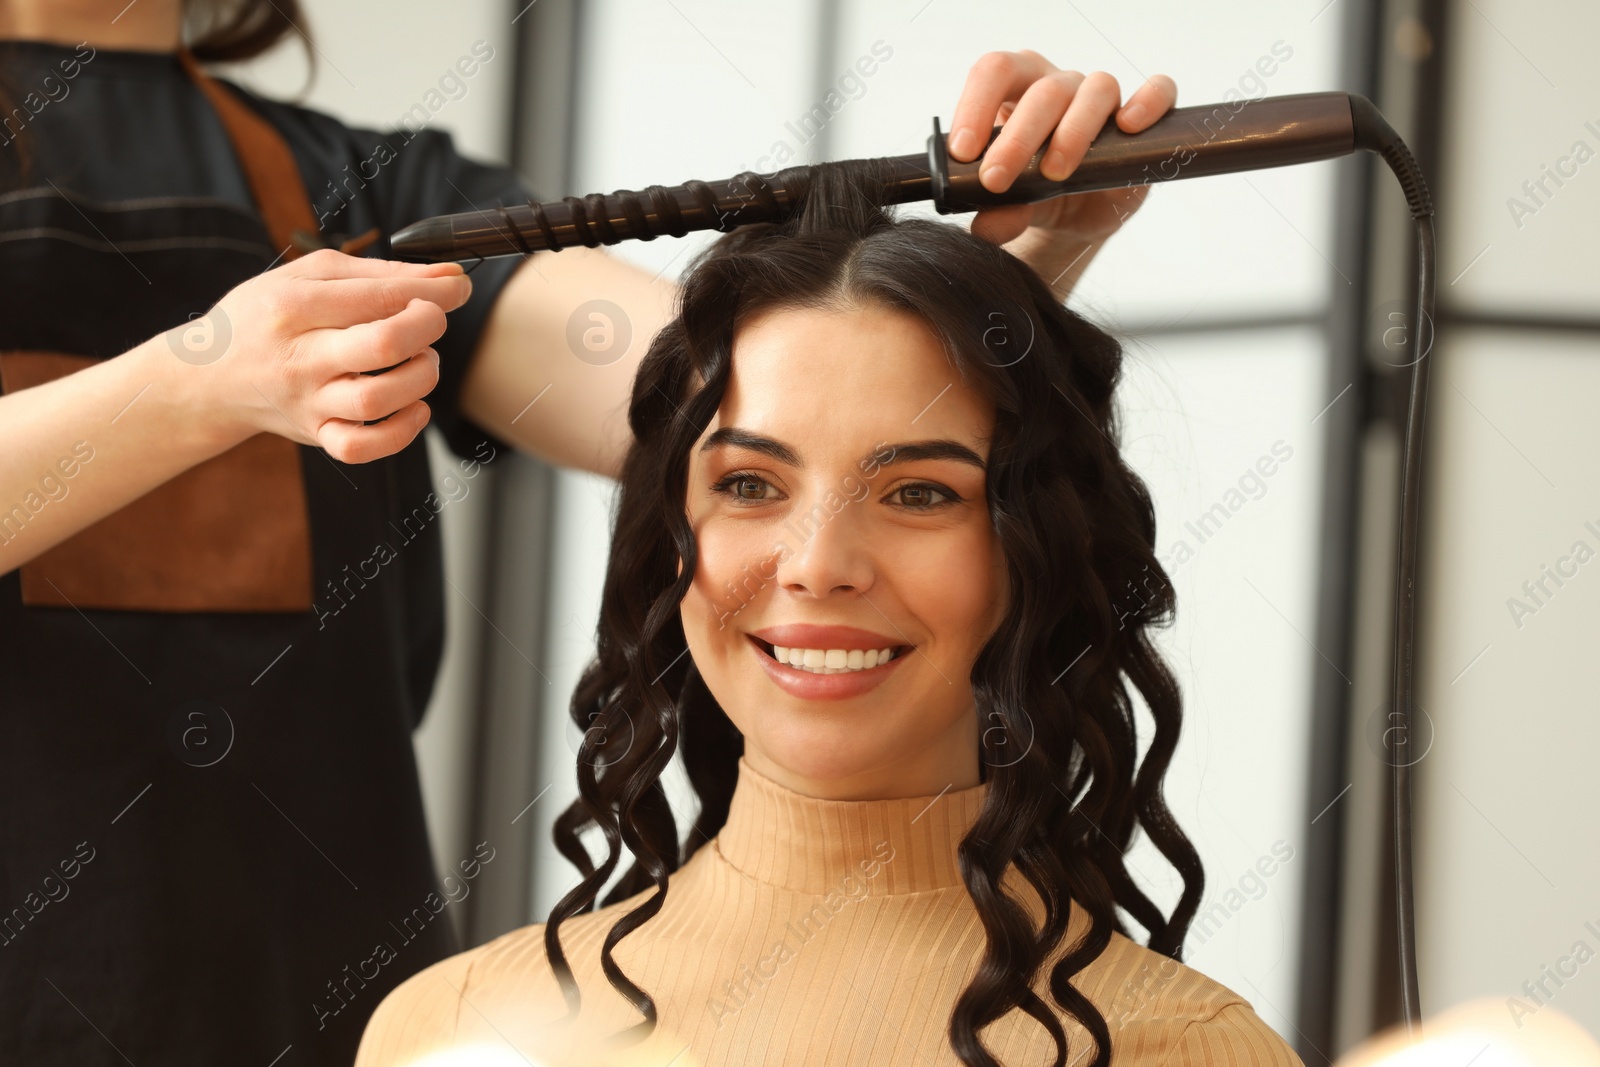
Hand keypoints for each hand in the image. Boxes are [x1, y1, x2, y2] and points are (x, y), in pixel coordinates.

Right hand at [169, 249, 471, 462]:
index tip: (456, 286)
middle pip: (383, 345)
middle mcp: (301, 357)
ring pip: (379, 399)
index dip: (434, 290)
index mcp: (295, 306)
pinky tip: (414, 406)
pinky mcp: (316, 434)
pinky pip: (362, 447)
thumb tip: (448, 275)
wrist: (211, 376)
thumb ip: (380, 273)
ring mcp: (309, 402)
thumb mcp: (310, 276)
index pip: (380, 296)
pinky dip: (402, 430)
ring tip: (420, 360)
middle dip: (428, 327)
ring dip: (421, 376)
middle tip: (431, 320)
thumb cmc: (267, 316)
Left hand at [948, 51, 1177, 297]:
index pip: (994, 71)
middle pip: (1043, 90)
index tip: (963, 152)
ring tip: (1056, 172)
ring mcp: (1101, 98)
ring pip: (1096, 89)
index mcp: (1016, 89)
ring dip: (1073, 131)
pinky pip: (1158, 91)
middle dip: (1017, 137)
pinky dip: (1147, 102)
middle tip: (997, 179)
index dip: (975, 106)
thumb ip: (999, 214)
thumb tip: (986, 227)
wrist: (1075, 215)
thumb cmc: (1035, 193)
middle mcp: (1059, 86)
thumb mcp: (1012, 207)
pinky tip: (1127, 126)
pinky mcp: (1143, 120)